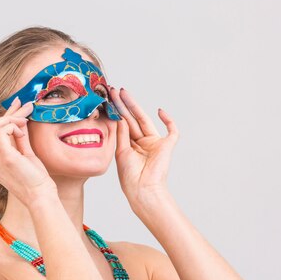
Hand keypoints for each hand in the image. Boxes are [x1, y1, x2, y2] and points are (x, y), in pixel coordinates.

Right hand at [0, 97, 56, 206]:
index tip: (18, 106)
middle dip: (10, 114)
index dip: (4, 118)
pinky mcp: (5, 157)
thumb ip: (21, 140)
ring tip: (26, 121)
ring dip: (12, 119)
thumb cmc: (36, 180)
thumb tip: (21, 122)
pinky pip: (2, 131)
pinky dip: (13, 126)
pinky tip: (23, 131)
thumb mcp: (27, 155)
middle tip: (26, 105)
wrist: (41, 196)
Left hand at [108, 86, 178, 206]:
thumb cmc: (129, 176)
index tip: (108, 99)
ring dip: (135, 107)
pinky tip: (160, 111)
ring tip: (124, 93)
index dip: (116, 112)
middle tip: (114, 91)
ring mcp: (155, 143)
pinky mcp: (166, 146)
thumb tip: (119, 116)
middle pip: (132, 119)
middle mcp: (142, 143)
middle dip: (123, 105)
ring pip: (145, 120)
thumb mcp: (121, 151)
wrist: (142, 189)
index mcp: (131, 146)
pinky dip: (169, 121)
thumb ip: (121, 133)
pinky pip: (172, 131)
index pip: (123, 125)